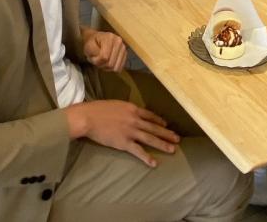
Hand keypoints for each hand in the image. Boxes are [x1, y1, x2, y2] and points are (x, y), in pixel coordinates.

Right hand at [65, 100, 179, 166]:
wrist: (88, 117)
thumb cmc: (98, 109)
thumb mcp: (116, 104)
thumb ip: (126, 109)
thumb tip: (131, 112)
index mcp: (133, 109)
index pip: (150, 115)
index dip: (159, 121)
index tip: (166, 124)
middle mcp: (135, 120)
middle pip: (154, 128)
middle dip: (167, 133)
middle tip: (178, 138)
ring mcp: (130, 131)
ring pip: (150, 139)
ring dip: (163, 144)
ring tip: (173, 149)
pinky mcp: (124, 143)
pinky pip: (138, 151)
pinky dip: (147, 157)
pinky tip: (154, 163)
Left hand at [82, 29, 126, 71]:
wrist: (97, 39)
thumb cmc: (92, 43)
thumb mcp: (88, 45)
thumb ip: (93, 51)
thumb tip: (103, 58)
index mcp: (110, 38)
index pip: (104, 57)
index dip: (97, 61)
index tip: (93, 57)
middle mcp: (119, 42)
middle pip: (110, 64)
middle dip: (101, 64)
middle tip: (97, 59)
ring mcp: (123, 48)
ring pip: (115, 67)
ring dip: (106, 67)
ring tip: (102, 60)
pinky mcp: (125, 54)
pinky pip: (119, 68)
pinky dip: (112, 68)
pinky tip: (108, 62)